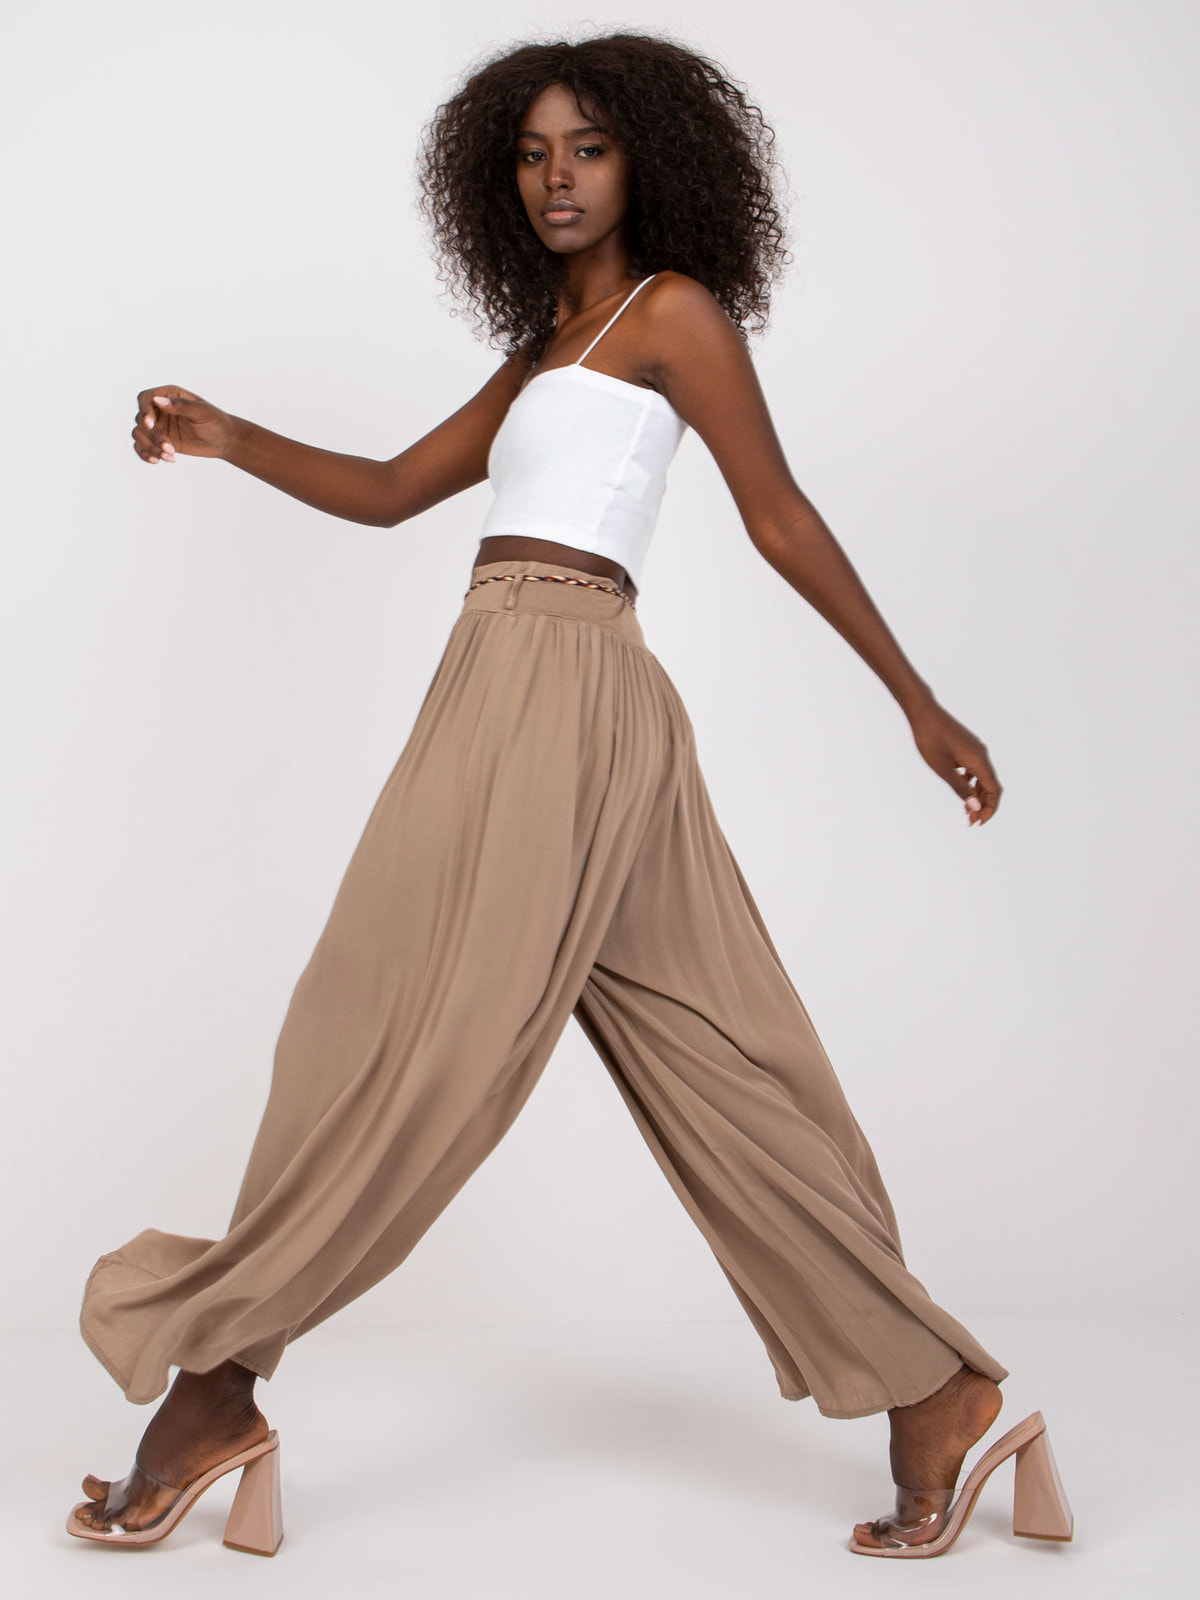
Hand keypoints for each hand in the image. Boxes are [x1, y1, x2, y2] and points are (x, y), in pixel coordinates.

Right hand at [131, 386, 237, 463]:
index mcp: (169, 395)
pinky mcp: (159, 441)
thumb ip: (181, 405)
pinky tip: (158, 461)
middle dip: (153, 436)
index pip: (145, 398)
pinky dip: (145, 454)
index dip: (144, 411)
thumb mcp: (202, 412)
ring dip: (150, 447)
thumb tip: (157, 400)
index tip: (151, 424)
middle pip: (141, 420)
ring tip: (170, 456)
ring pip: (139, 434)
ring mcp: (158, 425)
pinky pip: (141, 446)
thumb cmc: (216, 422)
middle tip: (170, 448)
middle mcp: (159, 409)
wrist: (224, 441)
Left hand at [908, 702, 1001, 825]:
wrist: (924, 714)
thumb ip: (961, 789)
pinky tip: (960, 788)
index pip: (994, 790)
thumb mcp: (943, 770)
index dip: (990, 809)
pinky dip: (970, 782)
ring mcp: (974, 750)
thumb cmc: (931, 740)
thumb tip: (975, 808)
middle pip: (990, 785)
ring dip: (976, 795)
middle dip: (982, 805)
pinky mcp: (967, 747)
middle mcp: (981, 755)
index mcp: (979, 761)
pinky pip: (974, 769)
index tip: (979, 822)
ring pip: (982, 777)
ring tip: (965, 810)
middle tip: (970, 821)